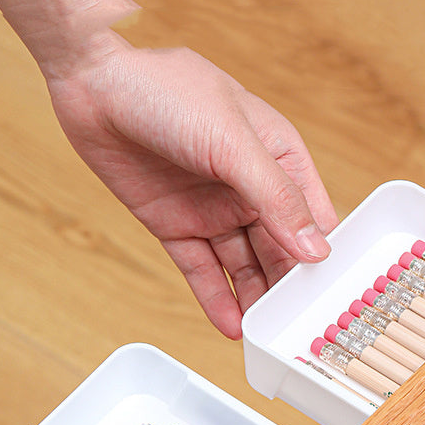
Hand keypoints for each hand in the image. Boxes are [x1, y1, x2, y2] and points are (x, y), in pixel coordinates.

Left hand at [45, 41, 338, 338]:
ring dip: (254, 299)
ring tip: (264, 338)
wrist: (93, 85)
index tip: (332, 295)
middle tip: (296, 329)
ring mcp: (213, 209)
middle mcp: (250, 187)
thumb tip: (314, 249)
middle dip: (288, 286)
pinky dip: (215, 298)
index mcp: (278, 157)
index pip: (313, 216)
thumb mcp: (232, 142)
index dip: (323, 254)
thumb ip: (275, 196)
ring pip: (243, 265)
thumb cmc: (169, 92)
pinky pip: (201, 268)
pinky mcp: (176, 225)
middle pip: (279, 248)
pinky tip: (230, 326)